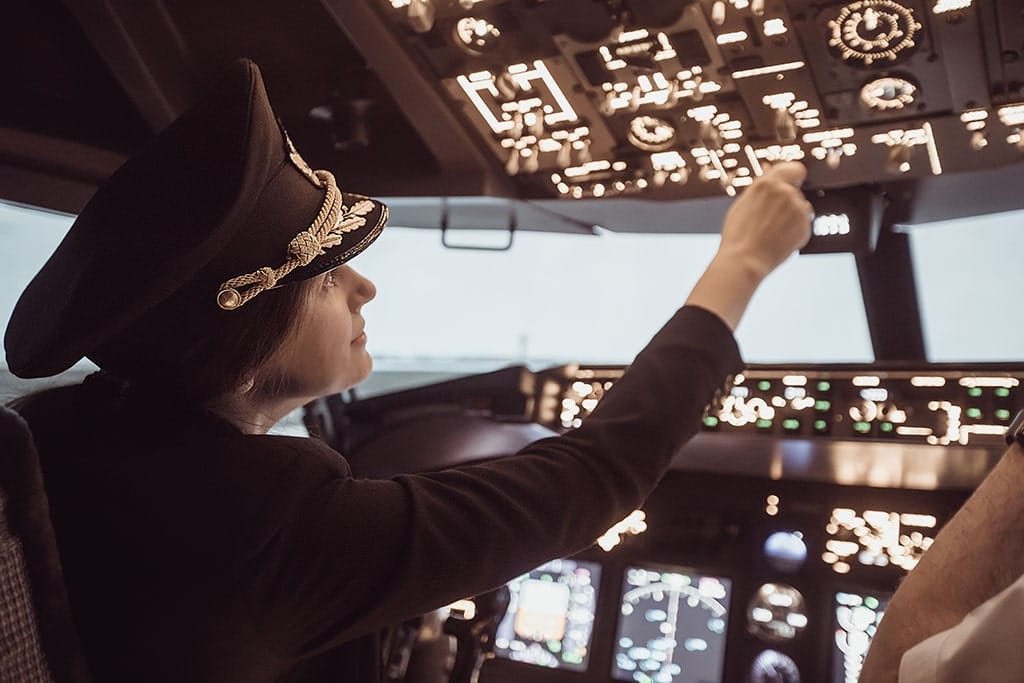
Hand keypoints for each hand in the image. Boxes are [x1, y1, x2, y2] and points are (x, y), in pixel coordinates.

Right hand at [683, 161, 811, 329]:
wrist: (744, 260)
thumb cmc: (738, 235)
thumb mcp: (743, 203)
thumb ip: (761, 186)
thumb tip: (770, 169)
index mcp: (767, 183)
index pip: (795, 169)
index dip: (793, 178)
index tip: (789, 185)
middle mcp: (785, 192)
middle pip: (796, 191)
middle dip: (787, 202)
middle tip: (770, 219)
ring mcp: (797, 209)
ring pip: (801, 208)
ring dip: (792, 217)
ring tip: (772, 232)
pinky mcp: (805, 226)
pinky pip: (803, 225)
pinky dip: (795, 232)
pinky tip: (779, 239)